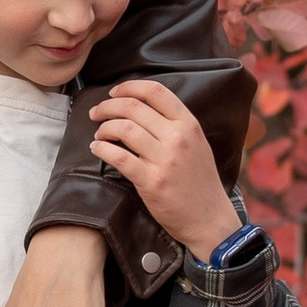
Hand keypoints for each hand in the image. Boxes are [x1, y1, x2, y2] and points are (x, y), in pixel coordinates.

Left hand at [87, 79, 241, 257]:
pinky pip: (119, 158)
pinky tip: (97, 149)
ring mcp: (165, 160)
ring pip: (124, 129)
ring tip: (99, 134)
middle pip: (133, 107)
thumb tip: (140, 106)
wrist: (210, 219)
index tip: (114, 93)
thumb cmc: (200, 181)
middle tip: (96, 113)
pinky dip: (102, 149)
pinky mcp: (152, 182)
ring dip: (104, 128)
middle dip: (107, 107)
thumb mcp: (197, 144)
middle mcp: (178, 138)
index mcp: (189, 124)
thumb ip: (174, 124)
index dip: (129, 87)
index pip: (155, 91)